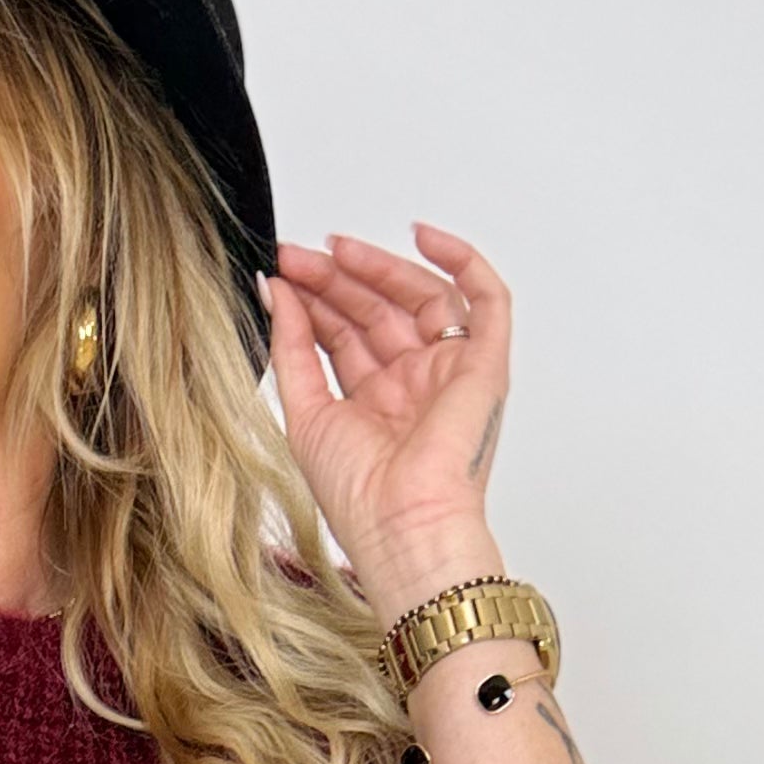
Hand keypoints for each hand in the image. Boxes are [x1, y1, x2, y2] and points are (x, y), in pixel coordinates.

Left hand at [263, 221, 512, 605]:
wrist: (401, 524)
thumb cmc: (360, 496)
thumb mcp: (306, 410)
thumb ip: (291, 346)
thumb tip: (275, 291)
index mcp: (374, 403)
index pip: (346, 333)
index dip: (315, 299)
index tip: (284, 274)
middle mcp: (413, 385)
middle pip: (379, 310)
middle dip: (338, 279)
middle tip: (301, 256)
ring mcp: (449, 372)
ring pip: (421, 297)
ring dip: (380, 268)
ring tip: (337, 251)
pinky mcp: (485, 365)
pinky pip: (487, 299)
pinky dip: (463, 261)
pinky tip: (425, 238)